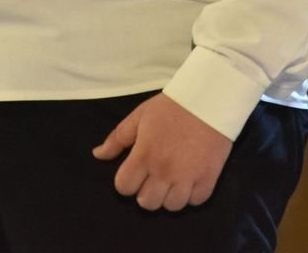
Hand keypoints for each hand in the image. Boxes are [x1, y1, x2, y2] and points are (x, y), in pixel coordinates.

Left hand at [92, 93, 232, 210]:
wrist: (209, 99)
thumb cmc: (170, 107)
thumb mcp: (139, 116)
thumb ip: (117, 138)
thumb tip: (98, 155)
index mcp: (144, 155)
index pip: (124, 187)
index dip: (126, 181)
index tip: (134, 172)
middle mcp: (164, 171)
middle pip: (147, 203)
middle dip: (146, 192)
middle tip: (153, 178)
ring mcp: (187, 177)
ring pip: (172, 207)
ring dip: (169, 196)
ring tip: (172, 181)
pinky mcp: (208, 178)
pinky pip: (196, 202)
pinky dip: (191, 195)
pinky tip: (189, 180)